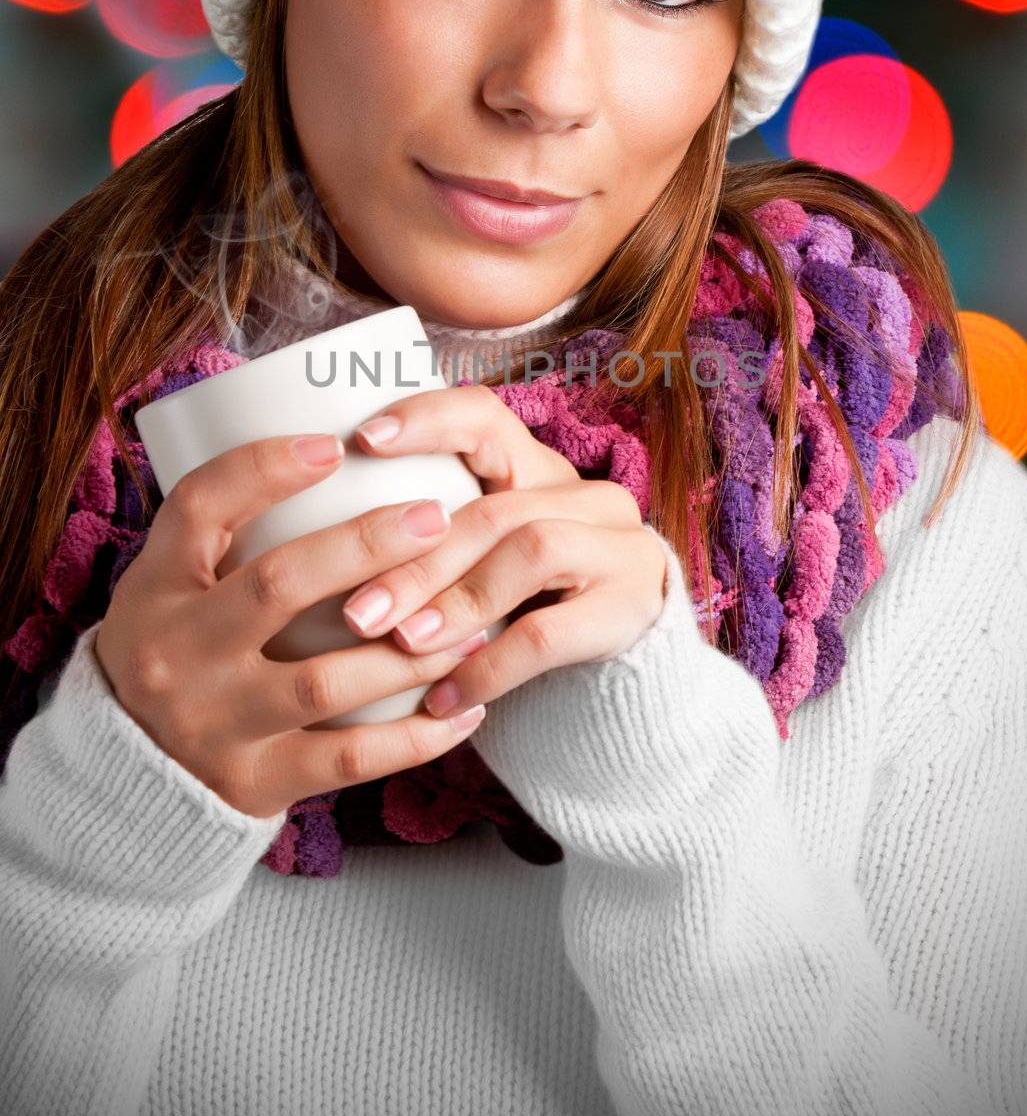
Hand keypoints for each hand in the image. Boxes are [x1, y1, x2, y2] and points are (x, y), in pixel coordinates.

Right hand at [93, 433, 495, 819]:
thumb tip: (335, 455)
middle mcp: (175, 653)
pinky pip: (349, 759)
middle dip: (368, 547)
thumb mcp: (170, 587)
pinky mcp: (253, 783)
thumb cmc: (175, 652)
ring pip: (326, 678)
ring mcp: (214, 722)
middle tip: (438, 520)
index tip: (335, 446)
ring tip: (474, 622)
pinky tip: (467, 708)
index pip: (200, 507)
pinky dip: (416, 736)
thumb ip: (230, 534)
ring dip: (412, 650)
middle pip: (279, 584)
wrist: (123, 778)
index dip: (265, 468)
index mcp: (155, 588)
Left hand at [345, 384, 669, 719]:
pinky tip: (445, 698)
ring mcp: (620, 548)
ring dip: (457, 602)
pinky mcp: (632, 608)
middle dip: (417, 559)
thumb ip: (428, 544)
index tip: (363, 439)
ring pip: (529, 552)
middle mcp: (587, 496)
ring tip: (403, 645)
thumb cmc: (520, 616)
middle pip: (493, 508)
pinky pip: (549, 633)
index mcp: (538, 471)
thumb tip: (305, 546)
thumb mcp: (479, 568)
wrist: (622, 678)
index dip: (427, 419)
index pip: (485, 417)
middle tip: (355, 612)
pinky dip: (489, 667)